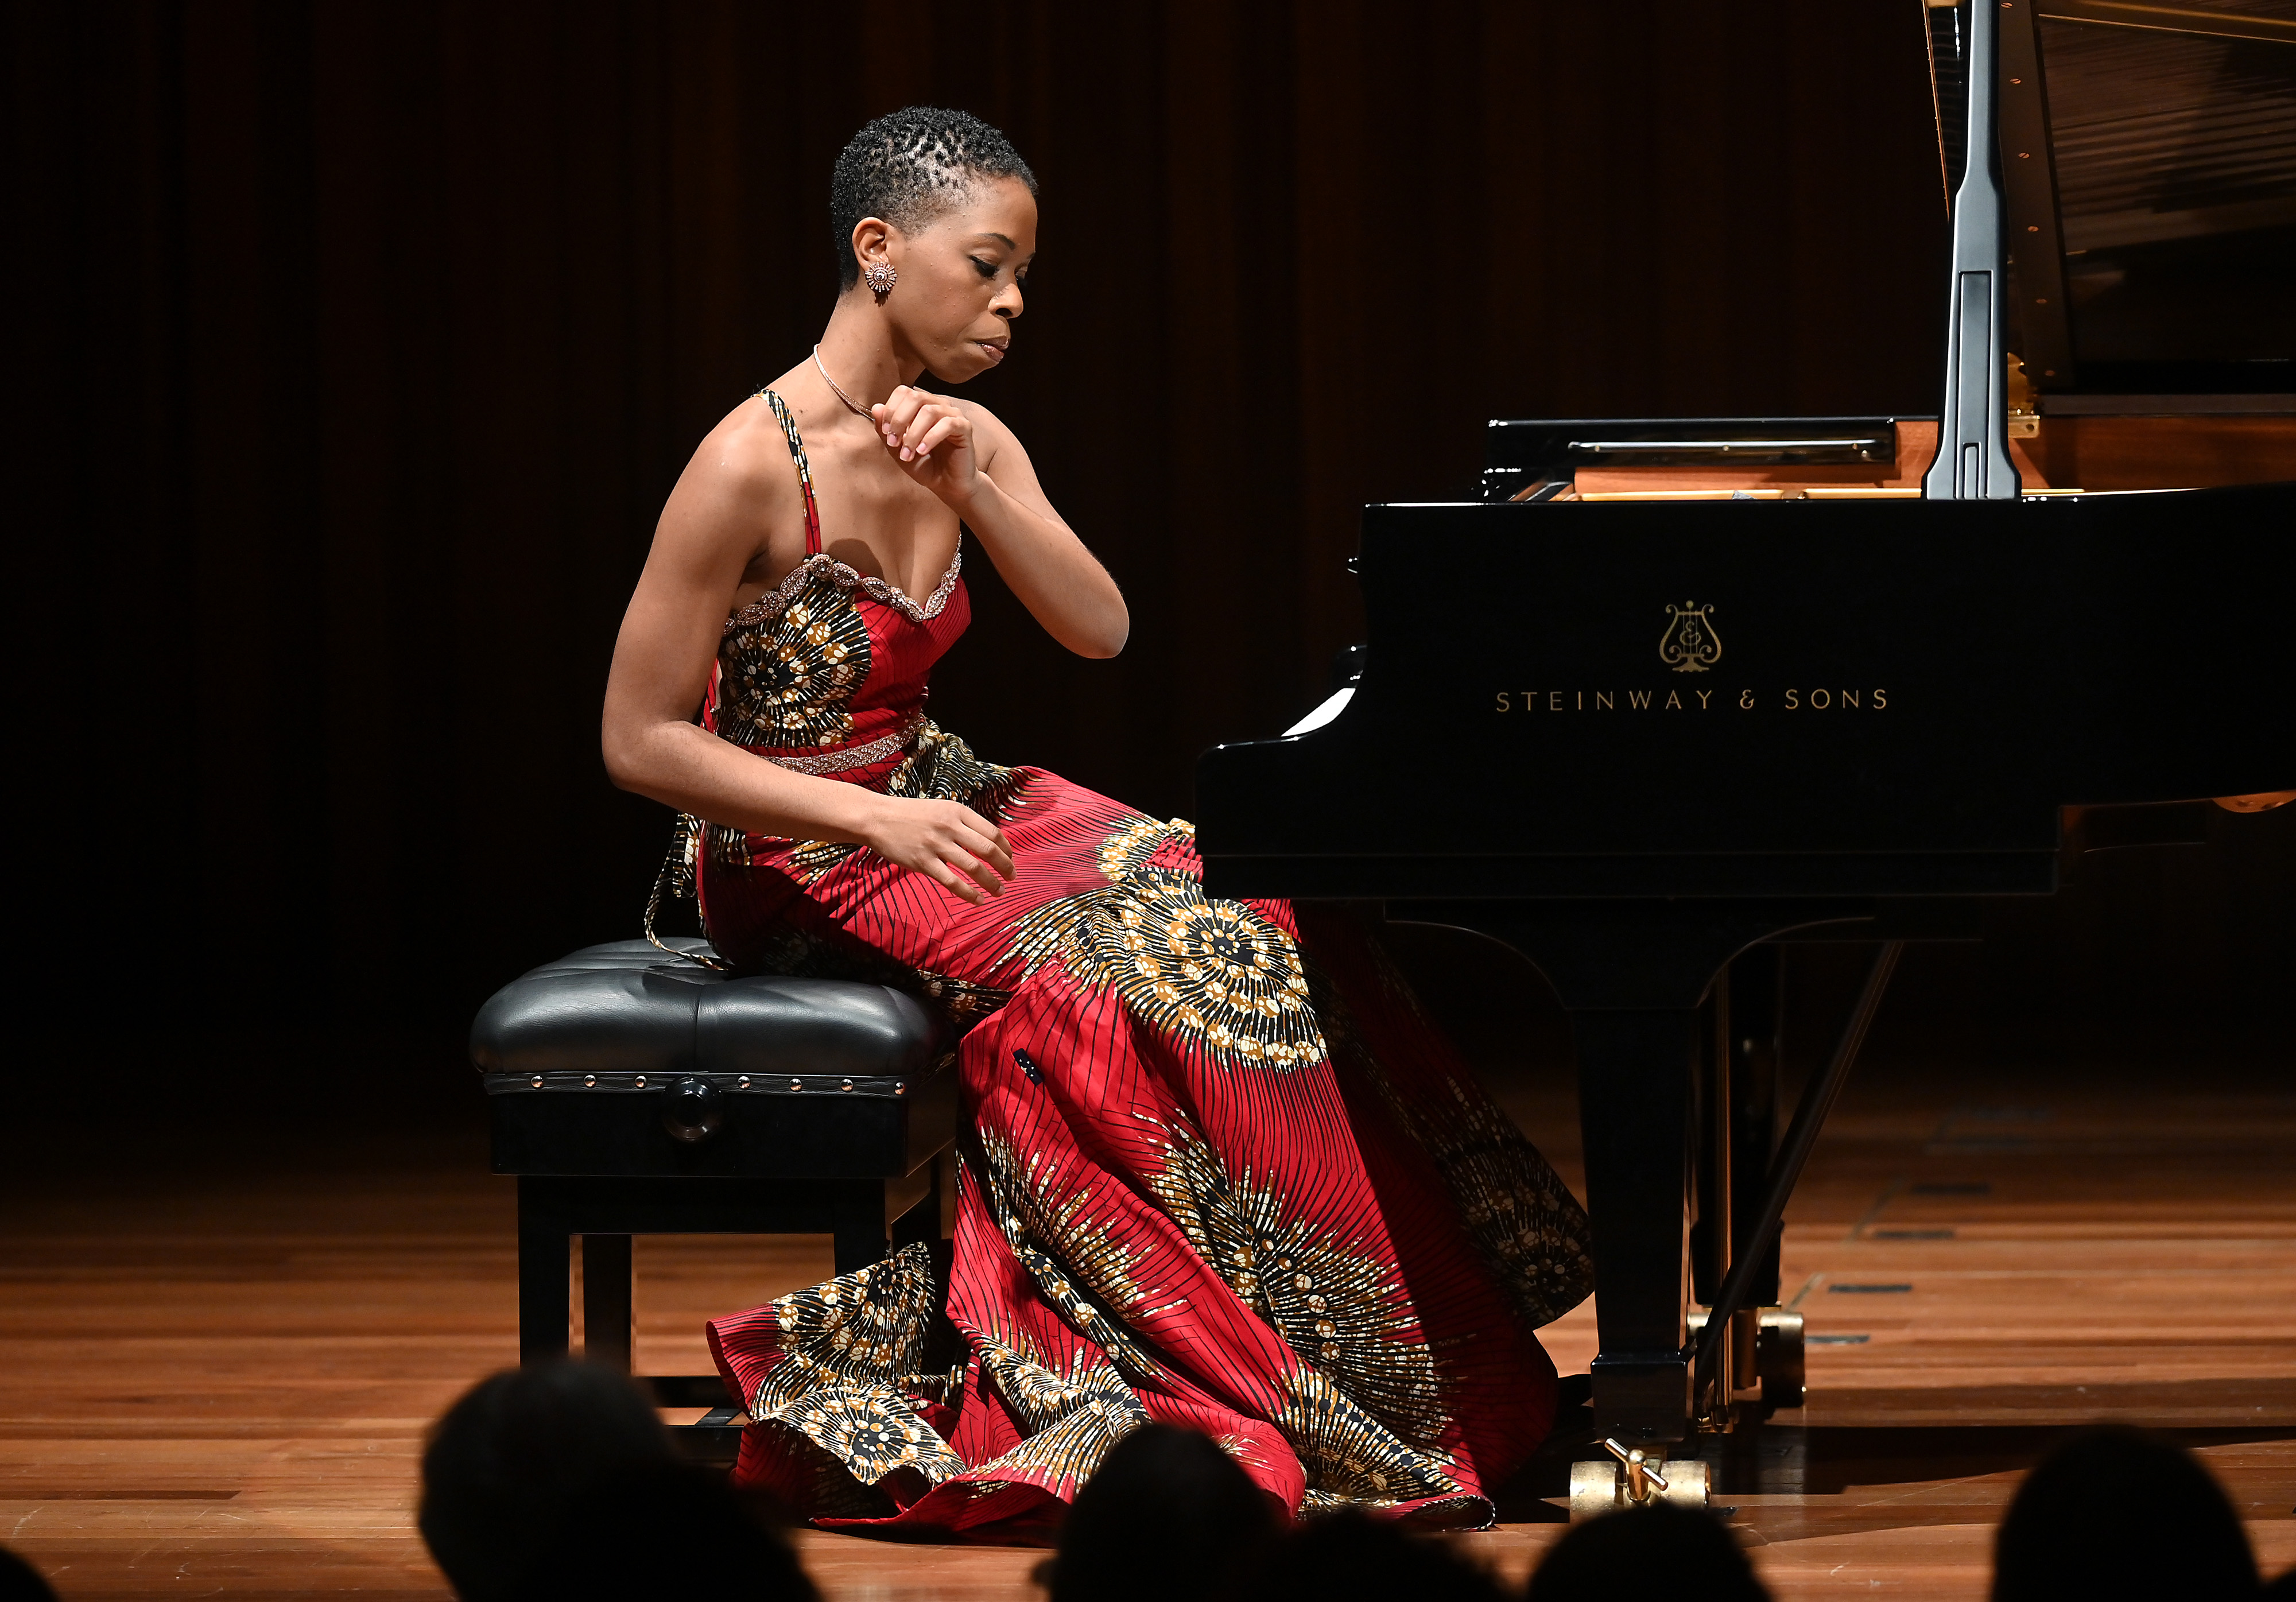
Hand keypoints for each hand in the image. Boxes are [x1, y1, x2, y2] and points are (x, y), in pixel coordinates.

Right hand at [860, 795, 1014, 903]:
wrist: (876, 817)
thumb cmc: (910, 814)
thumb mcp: (941, 809)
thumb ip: (962, 823)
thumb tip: (987, 843)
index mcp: (958, 811)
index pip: (992, 832)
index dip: (1006, 849)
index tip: (1010, 859)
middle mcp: (950, 826)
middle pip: (988, 849)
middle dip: (1005, 867)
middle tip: (1012, 877)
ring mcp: (936, 844)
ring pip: (974, 867)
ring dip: (991, 882)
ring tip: (999, 892)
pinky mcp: (923, 862)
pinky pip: (952, 882)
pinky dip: (969, 893)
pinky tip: (978, 900)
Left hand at [872, 386, 980, 509]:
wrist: (947, 485)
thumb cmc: (924, 465)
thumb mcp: (898, 449)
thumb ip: (886, 430)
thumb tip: (876, 408)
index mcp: (921, 406)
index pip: (904, 392)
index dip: (890, 409)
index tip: (885, 432)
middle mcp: (937, 405)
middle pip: (915, 397)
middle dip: (899, 420)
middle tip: (894, 443)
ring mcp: (952, 414)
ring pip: (929, 411)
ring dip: (913, 434)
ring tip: (907, 454)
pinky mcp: (964, 427)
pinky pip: (947, 424)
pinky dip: (930, 438)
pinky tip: (922, 451)